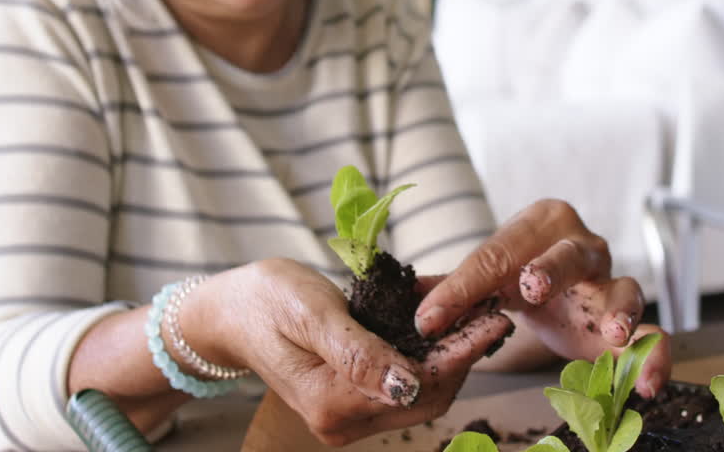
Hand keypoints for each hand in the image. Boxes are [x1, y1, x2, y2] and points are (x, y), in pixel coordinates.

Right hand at [189, 258, 513, 444]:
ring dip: (450, 355)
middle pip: (427, 396)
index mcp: (332, 403)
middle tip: (493, 310)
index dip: (462, 352)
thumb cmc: (266, 301)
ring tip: (477, 314)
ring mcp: (347, 417)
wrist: (229, 312)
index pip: (418, 384)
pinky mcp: (350, 403)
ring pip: (421, 393)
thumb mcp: (312, 314)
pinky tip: (445, 325)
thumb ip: (359, 353)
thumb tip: (408, 386)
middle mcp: (343, 422)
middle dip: (464, 355)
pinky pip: (403, 383)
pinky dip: (428, 356)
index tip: (494, 318)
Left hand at [414, 199, 671, 396]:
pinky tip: (647, 382)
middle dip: (550, 268)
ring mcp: (611, 282)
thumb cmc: (520, 274)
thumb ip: (450, 287)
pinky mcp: (632, 321)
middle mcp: (581, 246)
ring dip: (616, 309)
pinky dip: (654, 355)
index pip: (495, 256)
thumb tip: (396, 291)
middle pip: (568, 255)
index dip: (461, 288)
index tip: (430, 318)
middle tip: (532, 286)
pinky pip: (653, 333)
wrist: (562, 288)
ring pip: (622, 287)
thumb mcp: (487, 276)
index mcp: (538, 225)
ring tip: (608, 332)